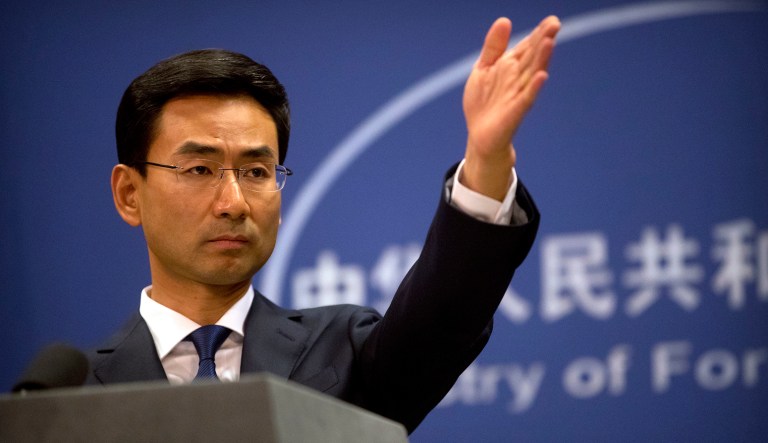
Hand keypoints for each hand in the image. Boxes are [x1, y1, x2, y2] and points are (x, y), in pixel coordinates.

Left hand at [461, 16, 559, 200]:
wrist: (480, 135)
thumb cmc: (483, 102)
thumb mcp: (483, 68)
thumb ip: (494, 46)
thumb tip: (505, 20)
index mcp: (510, 66)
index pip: (527, 46)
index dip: (538, 33)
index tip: (551, 20)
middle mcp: (518, 78)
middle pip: (532, 56)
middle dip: (543, 40)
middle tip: (555, 24)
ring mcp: (518, 94)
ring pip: (532, 73)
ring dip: (541, 59)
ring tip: (550, 42)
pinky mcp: (515, 111)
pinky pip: (527, 98)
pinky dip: (534, 87)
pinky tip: (542, 76)